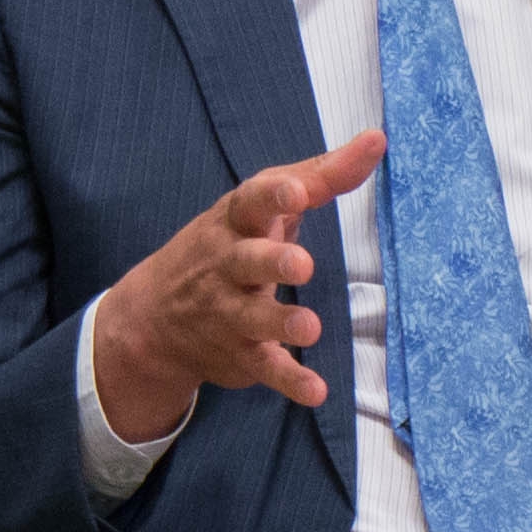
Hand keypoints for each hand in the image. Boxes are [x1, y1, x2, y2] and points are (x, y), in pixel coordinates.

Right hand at [90, 135, 384, 444]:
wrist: (154, 317)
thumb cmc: (230, 243)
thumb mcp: (264, 205)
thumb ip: (321, 176)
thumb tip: (376, 140)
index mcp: (236, 222)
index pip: (251, 202)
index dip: (274, 196)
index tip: (297, 191)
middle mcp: (228, 266)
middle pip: (247, 261)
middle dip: (272, 261)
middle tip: (303, 264)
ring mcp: (230, 312)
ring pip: (253, 318)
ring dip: (280, 323)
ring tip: (309, 327)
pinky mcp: (240, 353)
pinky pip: (265, 367)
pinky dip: (289, 380)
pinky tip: (316, 390)